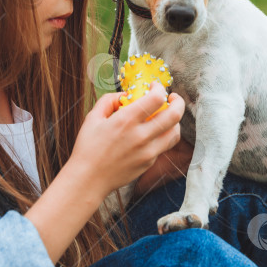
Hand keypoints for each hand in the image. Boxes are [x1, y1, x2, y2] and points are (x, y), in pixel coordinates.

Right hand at [67, 82, 184, 199]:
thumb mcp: (93, 117)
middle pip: (174, 115)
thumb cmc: (88, 148)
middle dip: (178, 102)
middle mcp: (141, 136)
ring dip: (174, 121)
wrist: (88, 180)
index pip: (156, 99)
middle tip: (173, 98)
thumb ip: (109, 100)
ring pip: (175, 133)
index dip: (160, 88)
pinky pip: (163, 146)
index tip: (154, 87)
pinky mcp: (149, 163)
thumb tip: (126, 95)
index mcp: (126, 121)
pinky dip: (162, 136)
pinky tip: (152, 134)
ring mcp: (148, 152)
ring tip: (166, 117)